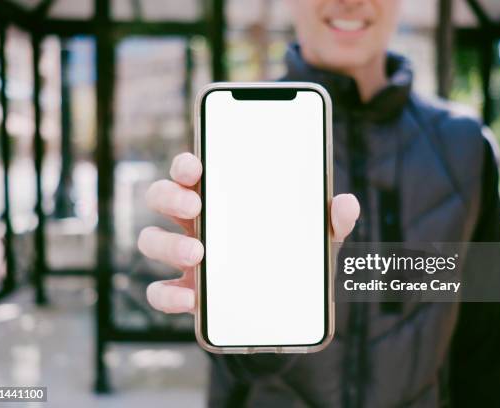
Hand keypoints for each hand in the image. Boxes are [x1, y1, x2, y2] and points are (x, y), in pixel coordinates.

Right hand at [138, 152, 359, 313]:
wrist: (283, 309)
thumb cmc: (292, 258)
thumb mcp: (317, 239)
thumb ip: (332, 220)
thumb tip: (348, 203)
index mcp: (222, 199)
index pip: (193, 170)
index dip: (186, 162)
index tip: (196, 164)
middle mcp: (197, 222)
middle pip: (162, 196)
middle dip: (169, 195)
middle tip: (196, 204)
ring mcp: (186, 257)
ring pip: (152, 240)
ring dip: (167, 243)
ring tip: (199, 253)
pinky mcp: (185, 291)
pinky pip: (159, 291)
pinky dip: (167, 294)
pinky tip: (190, 297)